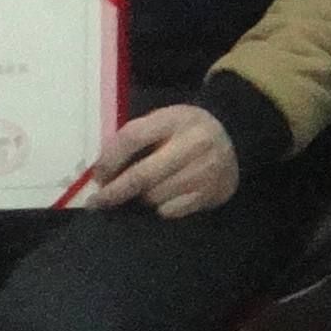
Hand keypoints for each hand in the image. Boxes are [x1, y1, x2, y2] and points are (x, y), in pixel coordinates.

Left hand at [91, 102, 241, 219]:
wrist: (234, 136)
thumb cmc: (185, 130)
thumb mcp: (162, 121)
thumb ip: (135, 139)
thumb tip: (102, 172)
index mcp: (175, 119)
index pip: (133, 138)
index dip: (109, 160)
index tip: (98, 176)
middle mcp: (193, 144)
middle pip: (142, 175)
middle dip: (114, 192)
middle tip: (96, 203)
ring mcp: (205, 170)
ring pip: (154, 197)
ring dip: (140, 199)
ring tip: (143, 191)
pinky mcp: (211, 192)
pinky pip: (170, 211)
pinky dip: (160, 208)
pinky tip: (165, 197)